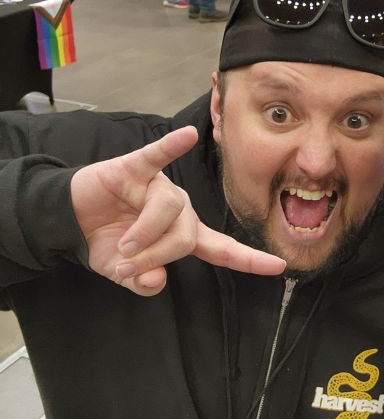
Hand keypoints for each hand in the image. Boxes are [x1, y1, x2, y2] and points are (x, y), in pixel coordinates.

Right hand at [70, 125, 285, 295]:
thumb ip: (142, 283)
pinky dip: (170, 146)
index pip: (221, 249)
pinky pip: (156, 156)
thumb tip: (156, 280)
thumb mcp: (123, 272)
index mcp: (183, 234)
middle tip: (128, 266)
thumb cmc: (105, 241)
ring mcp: (158, 187)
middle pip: (187, 235)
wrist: (69, 220)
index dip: (248, 259)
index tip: (279, 266)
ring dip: (145, 234)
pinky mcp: (135, 168)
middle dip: (157, 255)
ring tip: (123, 247)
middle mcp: (178, 209)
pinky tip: (186, 135)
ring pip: (170, 210)